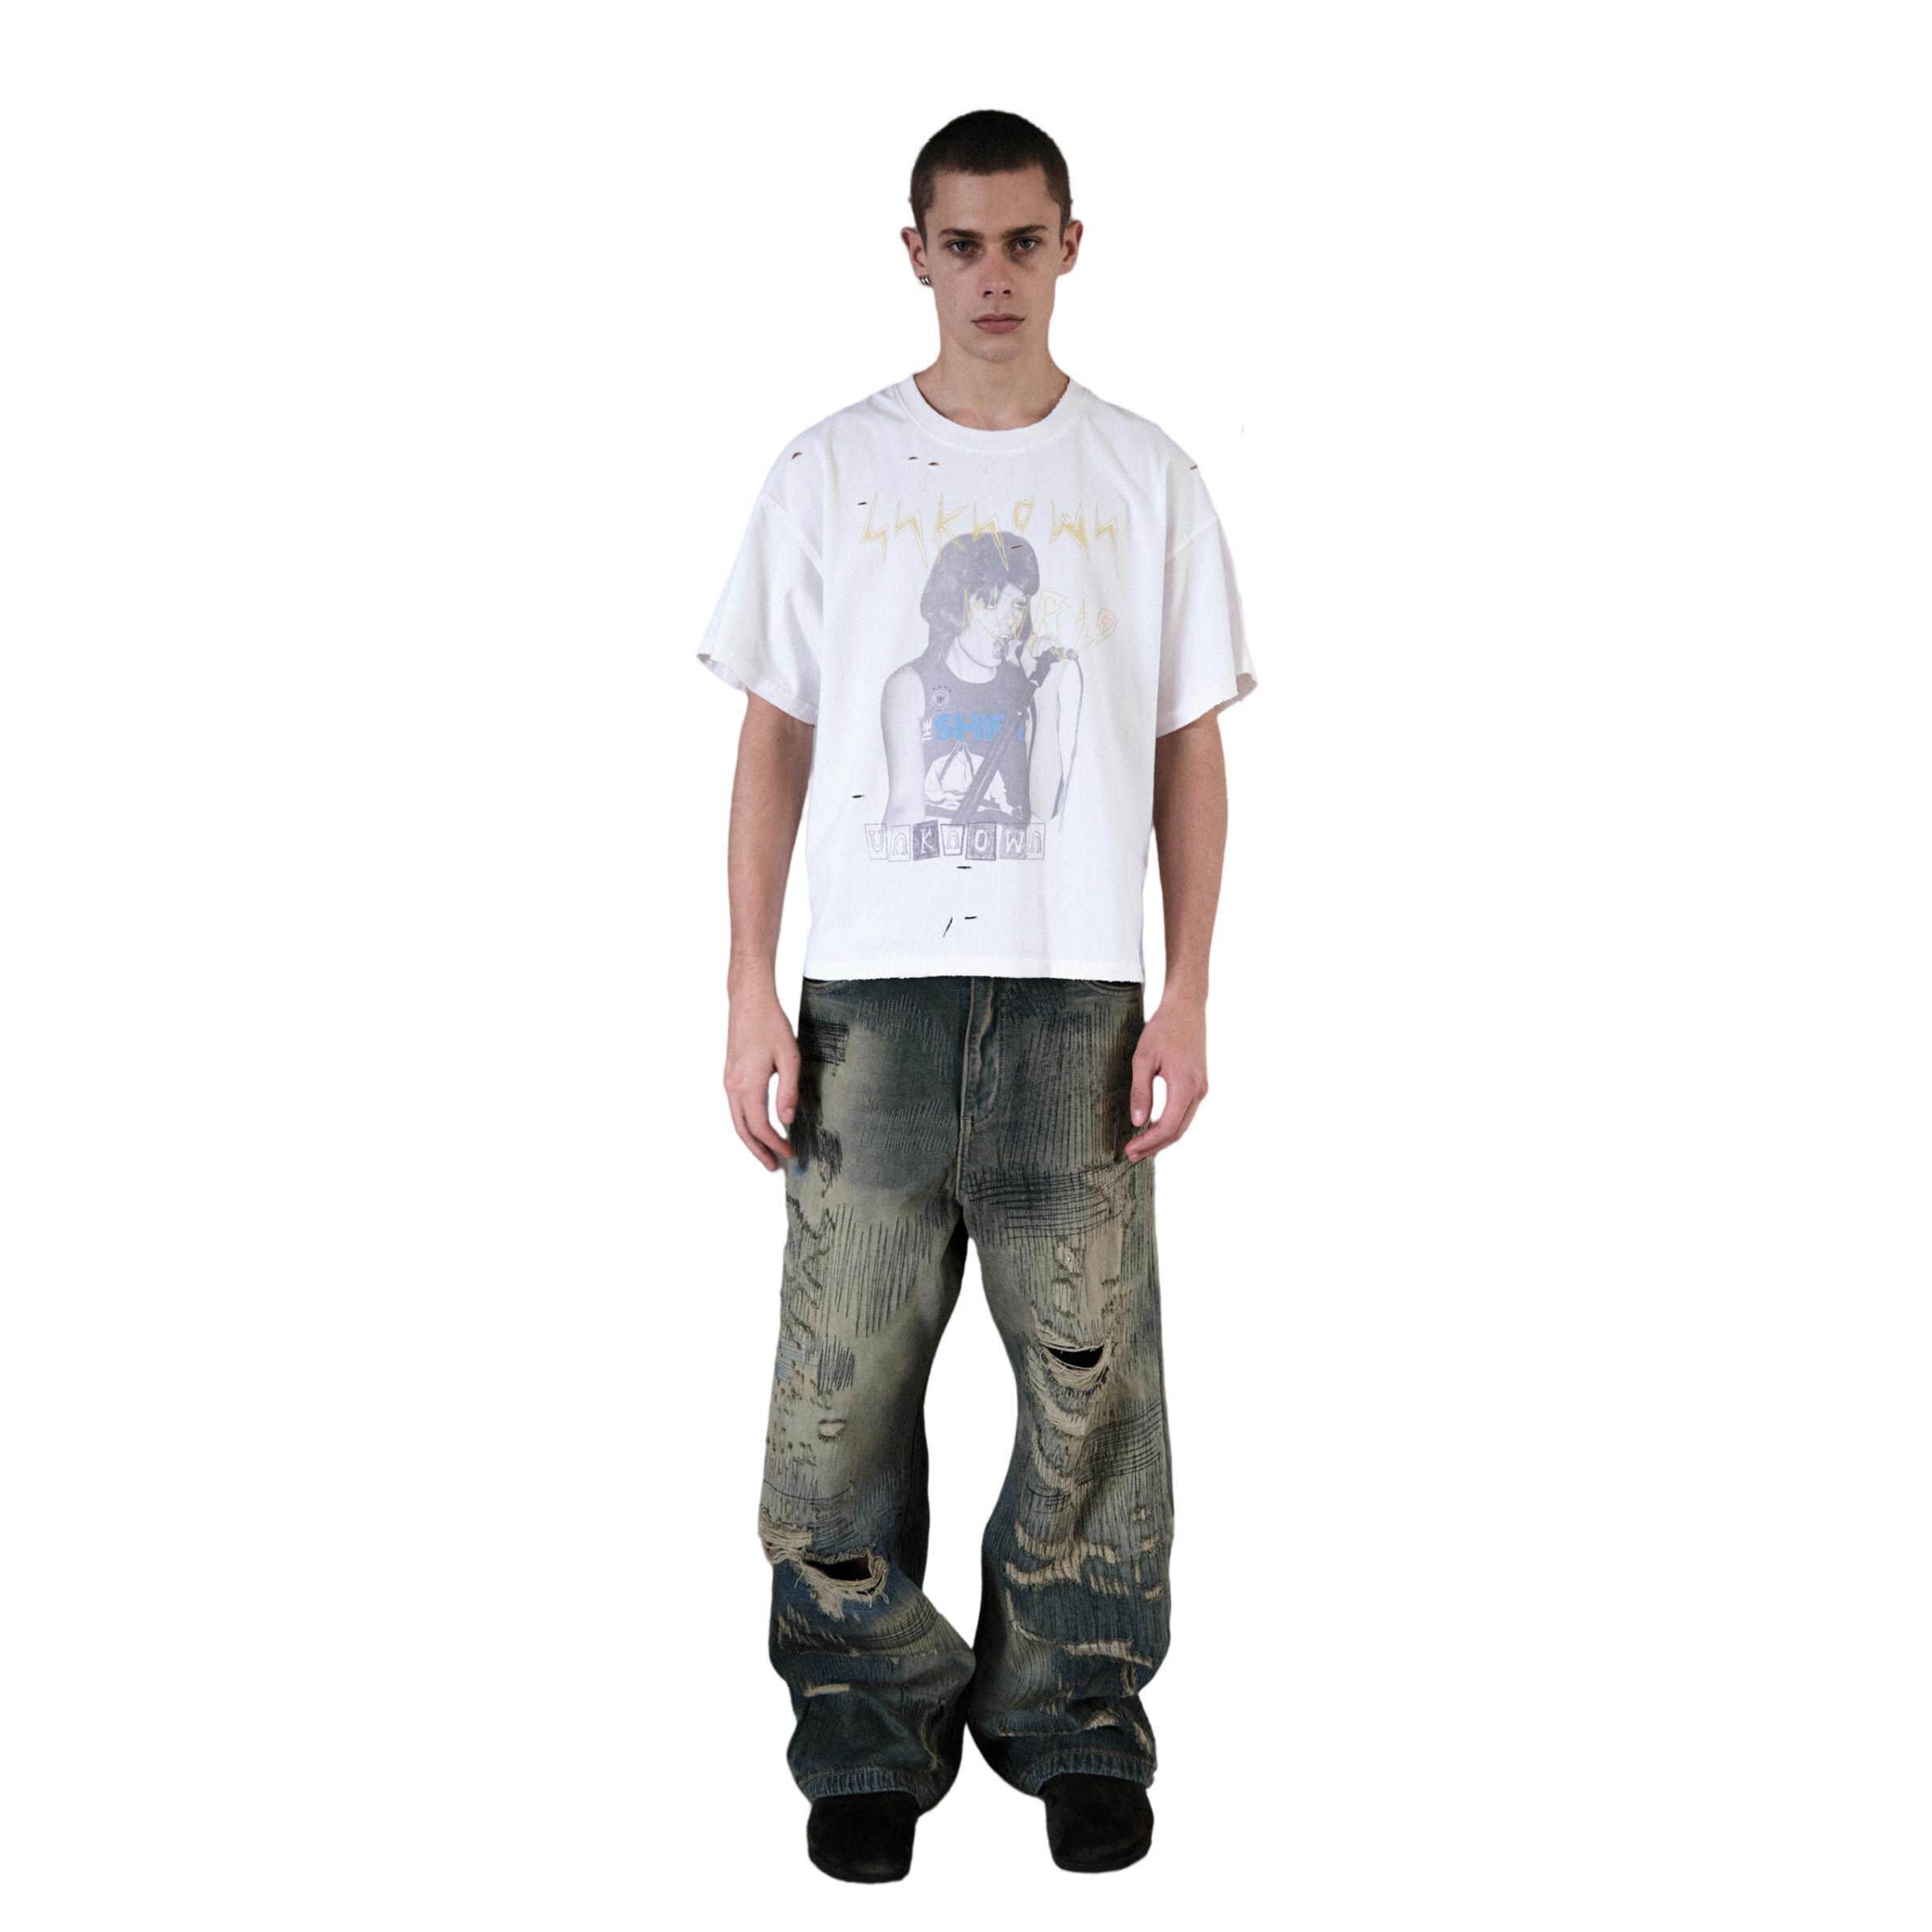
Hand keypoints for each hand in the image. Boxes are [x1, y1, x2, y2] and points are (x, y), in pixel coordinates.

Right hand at [723, 984, 801, 1170]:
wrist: (748, 1001)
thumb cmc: (770, 1025)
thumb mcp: (789, 1057)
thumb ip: (788, 1090)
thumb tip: (787, 1119)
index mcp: (748, 1085)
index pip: (760, 1127)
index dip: (775, 1144)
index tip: (790, 1153)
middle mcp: (733, 1087)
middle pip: (743, 1130)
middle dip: (758, 1151)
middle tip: (773, 1166)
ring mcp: (728, 1081)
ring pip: (736, 1120)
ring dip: (751, 1139)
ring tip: (766, 1152)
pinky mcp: (729, 1075)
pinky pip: (735, 1108)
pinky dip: (745, 1124)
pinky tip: (757, 1126)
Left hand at [1125, 990, 1208, 1162]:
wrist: (1186, 1007)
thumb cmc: (1163, 1028)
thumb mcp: (1143, 1059)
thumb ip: (1140, 1092)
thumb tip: (1138, 1122)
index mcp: (1185, 1086)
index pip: (1167, 1127)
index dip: (1148, 1143)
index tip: (1129, 1150)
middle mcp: (1198, 1091)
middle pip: (1177, 1131)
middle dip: (1154, 1146)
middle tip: (1131, 1155)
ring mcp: (1201, 1088)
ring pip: (1183, 1124)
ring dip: (1162, 1138)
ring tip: (1140, 1146)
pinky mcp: (1199, 1083)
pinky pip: (1185, 1112)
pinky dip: (1170, 1124)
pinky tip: (1153, 1127)